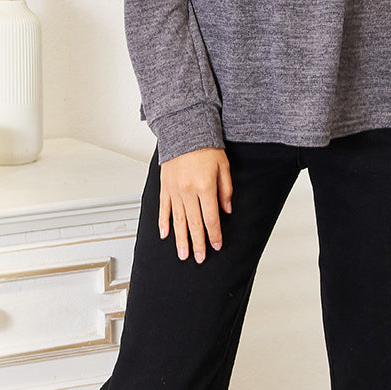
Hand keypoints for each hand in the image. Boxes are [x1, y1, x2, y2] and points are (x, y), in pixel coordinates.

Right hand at [159, 148, 232, 262]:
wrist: (185, 131)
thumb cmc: (206, 147)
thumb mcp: (224, 167)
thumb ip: (226, 190)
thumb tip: (226, 211)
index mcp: (205, 187)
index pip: (211, 218)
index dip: (214, 234)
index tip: (216, 246)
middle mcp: (188, 191)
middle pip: (193, 224)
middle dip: (198, 243)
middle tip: (199, 258)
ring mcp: (174, 190)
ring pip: (177, 220)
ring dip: (181, 239)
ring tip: (183, 254)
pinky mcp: (165, 187)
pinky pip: (164, 208)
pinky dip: (164, 222)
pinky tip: (165, 234)